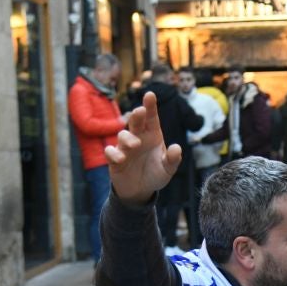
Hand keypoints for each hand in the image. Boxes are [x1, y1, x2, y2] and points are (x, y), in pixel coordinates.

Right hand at [105, 91, 182, 205]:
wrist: (140, 190)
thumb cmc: (155, 174)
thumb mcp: (167, 169)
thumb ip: (172, 159)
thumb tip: (176, 148)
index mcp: (152, 135)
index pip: (151, 118)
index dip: (150, 106)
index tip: (150, 95)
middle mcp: (138, 137)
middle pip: (135, 121)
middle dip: (137, 115)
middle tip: (140, 111)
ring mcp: (125, 147)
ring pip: (123, 135)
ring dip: (128, 138)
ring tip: (135, 145)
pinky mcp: (115, 159)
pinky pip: (110, 152)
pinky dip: (114, 154)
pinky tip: (121, 158)